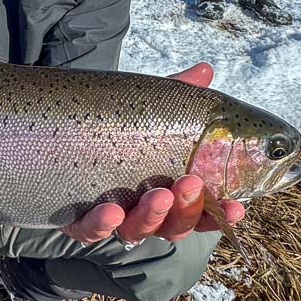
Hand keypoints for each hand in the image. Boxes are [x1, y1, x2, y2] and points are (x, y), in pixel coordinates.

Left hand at [60, 63, 245, 244]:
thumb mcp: (149, 111)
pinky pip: (90, 231)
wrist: (65, 134)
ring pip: (137, 231)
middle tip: (189, 183)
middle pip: (174, 225)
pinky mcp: (80, 221)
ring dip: (151, 217)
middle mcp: (145, 212)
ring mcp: (113, 219)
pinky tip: (111, 210)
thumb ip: (176, 96)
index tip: (236, 206)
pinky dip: (101, 224)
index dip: (221, 214)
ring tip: (158, 195)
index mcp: (170, 192)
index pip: (203, 211)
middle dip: (186, 208)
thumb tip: (204, 70)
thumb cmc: (119, 129)